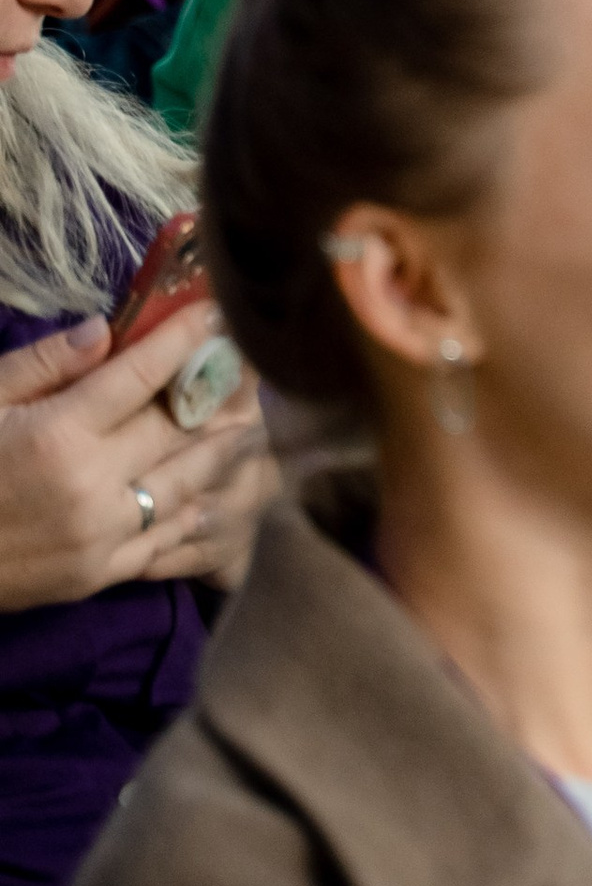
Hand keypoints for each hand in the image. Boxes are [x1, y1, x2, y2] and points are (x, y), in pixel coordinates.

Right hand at [0, 308, 275, 609]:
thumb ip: (40, 366)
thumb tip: (103, 330)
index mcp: (58, 435)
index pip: (139, 375)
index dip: (183, 340)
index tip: (215, 312)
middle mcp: (93, 485)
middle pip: (179, 429)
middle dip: (221, 392)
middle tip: (252, 362)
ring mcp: (104, 535)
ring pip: (190, 484)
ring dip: (228, 450)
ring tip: (256, 419)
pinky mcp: (103, 573)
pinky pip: (172, 539)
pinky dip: (203, 510)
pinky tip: (226, 489)